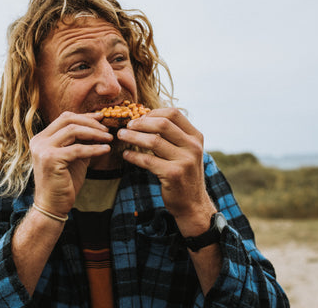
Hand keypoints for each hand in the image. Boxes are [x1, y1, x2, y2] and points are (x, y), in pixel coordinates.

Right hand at [29, 112, 111, 217]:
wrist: (53, 206)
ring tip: (108, 138)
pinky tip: (106, 150)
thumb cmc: (64, 182)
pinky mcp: (51, 159)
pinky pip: (78, 149)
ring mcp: (43, 149)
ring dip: (94, 133)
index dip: (84, 116)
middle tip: (107, 130)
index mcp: (42, 138)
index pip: (64, 118)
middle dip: (90, 123)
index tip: (101, 118)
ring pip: (73, 131)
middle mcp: (39, 141)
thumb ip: (81, 141)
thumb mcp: (74, 157)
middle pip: (68, 120)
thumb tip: (99, 127)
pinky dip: (94, 149)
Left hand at [117, 108, 215, 232]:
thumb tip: (145, 118)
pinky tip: (126, 155)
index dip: (153, 113)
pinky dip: (134, 156)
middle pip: (162, 124)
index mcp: (196, 137)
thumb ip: (172, 136)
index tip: (139, 117)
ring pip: (153, 141)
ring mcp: (185, 161)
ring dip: (133, 137)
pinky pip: (148, 160)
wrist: (193, 203)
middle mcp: (193, 147)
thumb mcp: (185, 152)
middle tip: (127, 125)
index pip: (174, 114)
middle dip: (141, 123)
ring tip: (121, 135)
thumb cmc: (183, 174)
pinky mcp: (173, 174)